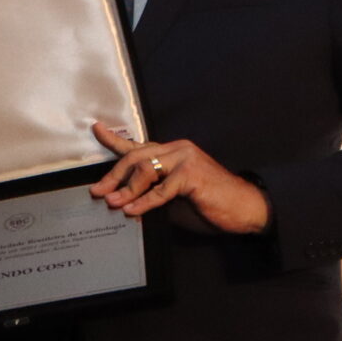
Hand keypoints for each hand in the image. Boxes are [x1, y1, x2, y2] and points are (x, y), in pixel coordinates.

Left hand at [89, 121, 270, 233]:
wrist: (245, 208)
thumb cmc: (211, 203)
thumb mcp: (175, 197)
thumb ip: (152, 193)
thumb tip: (123, 202)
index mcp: (172, 153)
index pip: (138, 145)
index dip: (114, 139)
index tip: (96, 130)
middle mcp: (177, 150)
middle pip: (135, 157)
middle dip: (113, 176)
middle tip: (98, 192)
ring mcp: (185, 159)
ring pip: (145, 169)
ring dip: (126, 189)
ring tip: (113, 204)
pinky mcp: (192, 175)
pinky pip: (161, 189)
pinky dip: (144, 202)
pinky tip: (132, 211)